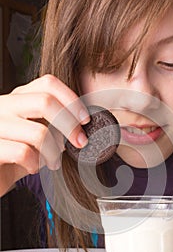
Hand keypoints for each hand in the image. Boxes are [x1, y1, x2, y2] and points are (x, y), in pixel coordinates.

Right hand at [0, 74, 89, 195]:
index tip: (85, 120)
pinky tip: (32, 168)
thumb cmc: (14, 157)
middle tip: (80, 142)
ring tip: (53, 163)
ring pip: (38, 132)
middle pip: (45, 102)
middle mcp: (2, 105)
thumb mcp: (35, 136)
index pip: (48, 83)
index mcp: (16, 99)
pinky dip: (35, 164)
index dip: (72, 100)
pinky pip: (23, 152)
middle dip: (70, 125)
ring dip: (54, 152)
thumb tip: (82, 124)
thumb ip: (52, 125)